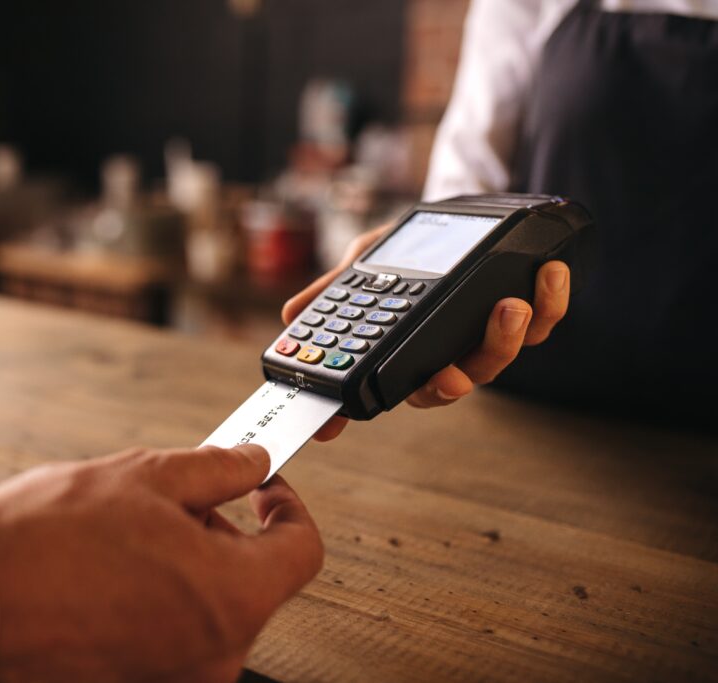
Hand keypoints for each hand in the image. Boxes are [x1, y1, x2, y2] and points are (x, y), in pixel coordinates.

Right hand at [0, 445, 322, 682]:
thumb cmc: (49, 541)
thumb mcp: (148, 476)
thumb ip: (219, 469)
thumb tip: (251, 464)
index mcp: (234, 598)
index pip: (302, 551)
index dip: (288, 508)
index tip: (263, 488)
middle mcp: (214, 653)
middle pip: (252, 580)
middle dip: (224, 532)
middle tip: (177, 500)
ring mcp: (175, 677)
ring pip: (209, 606)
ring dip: (188, 564)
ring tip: (130, 533)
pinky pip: (171, 634)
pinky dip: (158, 598)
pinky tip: (113, 570)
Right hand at [282, 223, 569, 439]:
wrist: (449, 216)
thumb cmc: (402, 248)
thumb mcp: (362, 263)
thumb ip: (332, 290)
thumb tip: (289, 316)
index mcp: (411, 351)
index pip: (405, 387)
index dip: (398, 400)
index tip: (401, 401)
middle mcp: (451, 353)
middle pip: (459, 382)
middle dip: (460, 378)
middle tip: (456, 368)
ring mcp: (489, 336)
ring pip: (502, 357)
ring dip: (509, 336)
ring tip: (512, 304)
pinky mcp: (529, 313)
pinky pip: (545, 321)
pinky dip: (550, 302)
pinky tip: (549, 273)